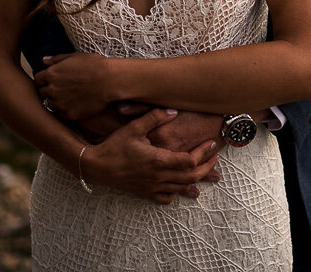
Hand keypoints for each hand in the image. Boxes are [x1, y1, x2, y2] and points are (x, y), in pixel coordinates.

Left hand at [36, 52, 112, 120]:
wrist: (110, 81)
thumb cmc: (94, 66)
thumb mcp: (74, 56)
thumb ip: (56, 59)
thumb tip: (44, 60)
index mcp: (51, 74)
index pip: (37, 80)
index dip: (44, 80)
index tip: (52, 80)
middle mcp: (52, 90)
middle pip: (42, 93)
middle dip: (49, 90)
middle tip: (62, 88)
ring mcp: (60, 104)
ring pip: (51, 104)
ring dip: (57, 101)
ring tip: (70, 96)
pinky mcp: (69, 115)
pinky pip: (61, 114)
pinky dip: (65, 110)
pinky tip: (75, 103)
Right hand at [84, 108, 218, 204]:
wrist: (95, 166)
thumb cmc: (114, 145)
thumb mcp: (134, 126)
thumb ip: (155, 117)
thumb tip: (173, 111)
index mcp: (158, 160)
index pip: (190, 160)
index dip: (204, 153)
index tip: (211, 144)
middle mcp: (158, 177)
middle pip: (191, 176)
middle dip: (206, 168)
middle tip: (215, 158)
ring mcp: (152, 187)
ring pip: (181, 188)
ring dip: (195, 180)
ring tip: (204, 172)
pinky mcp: (144, 193)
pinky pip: (165, 198)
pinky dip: (176, 193)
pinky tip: (178, 187)